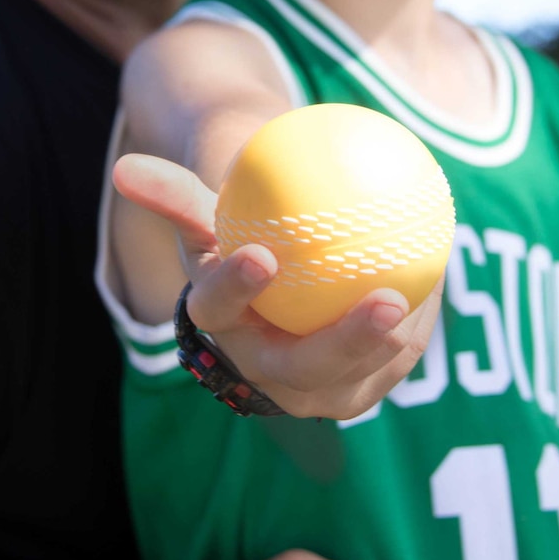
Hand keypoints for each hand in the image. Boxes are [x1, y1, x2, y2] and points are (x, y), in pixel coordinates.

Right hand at [112, 153, 442, 419]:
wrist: (271, 294)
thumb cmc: (236, 237)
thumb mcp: (208, 213)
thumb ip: (175, 193)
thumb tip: (123, 167)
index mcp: (219, 326)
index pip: (220, 310)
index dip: (235, 289)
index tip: (260, 254)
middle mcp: (263, 372)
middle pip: (303, 367)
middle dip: (344, 343)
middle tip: (384, 298)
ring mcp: (313, 391)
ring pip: (358, 375)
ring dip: (392, 344)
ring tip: (422, 294)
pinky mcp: (357, 390)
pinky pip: (392, 360)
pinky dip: (414, 326)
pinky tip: (436, 275)